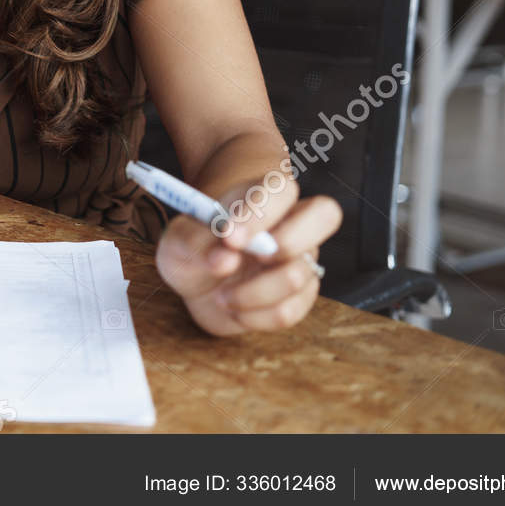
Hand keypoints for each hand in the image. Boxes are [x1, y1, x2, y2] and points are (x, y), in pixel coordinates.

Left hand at [155, 177, 341, 336]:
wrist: (198, 281)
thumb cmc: (193, 247)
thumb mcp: (178, 239)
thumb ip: (195, 241)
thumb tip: (224, 259)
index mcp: (262, 196)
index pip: (280, 189)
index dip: (260, 212)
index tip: (228, 237)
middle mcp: (291, 224)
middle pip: (326, 214)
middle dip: (288, 242)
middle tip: (253, 258)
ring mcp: (301, 260)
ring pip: (300, 274)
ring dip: (251, 292)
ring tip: (221, 295)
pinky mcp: (300, 297)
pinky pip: (289, 311)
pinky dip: (254, 316)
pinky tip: (234, 309)